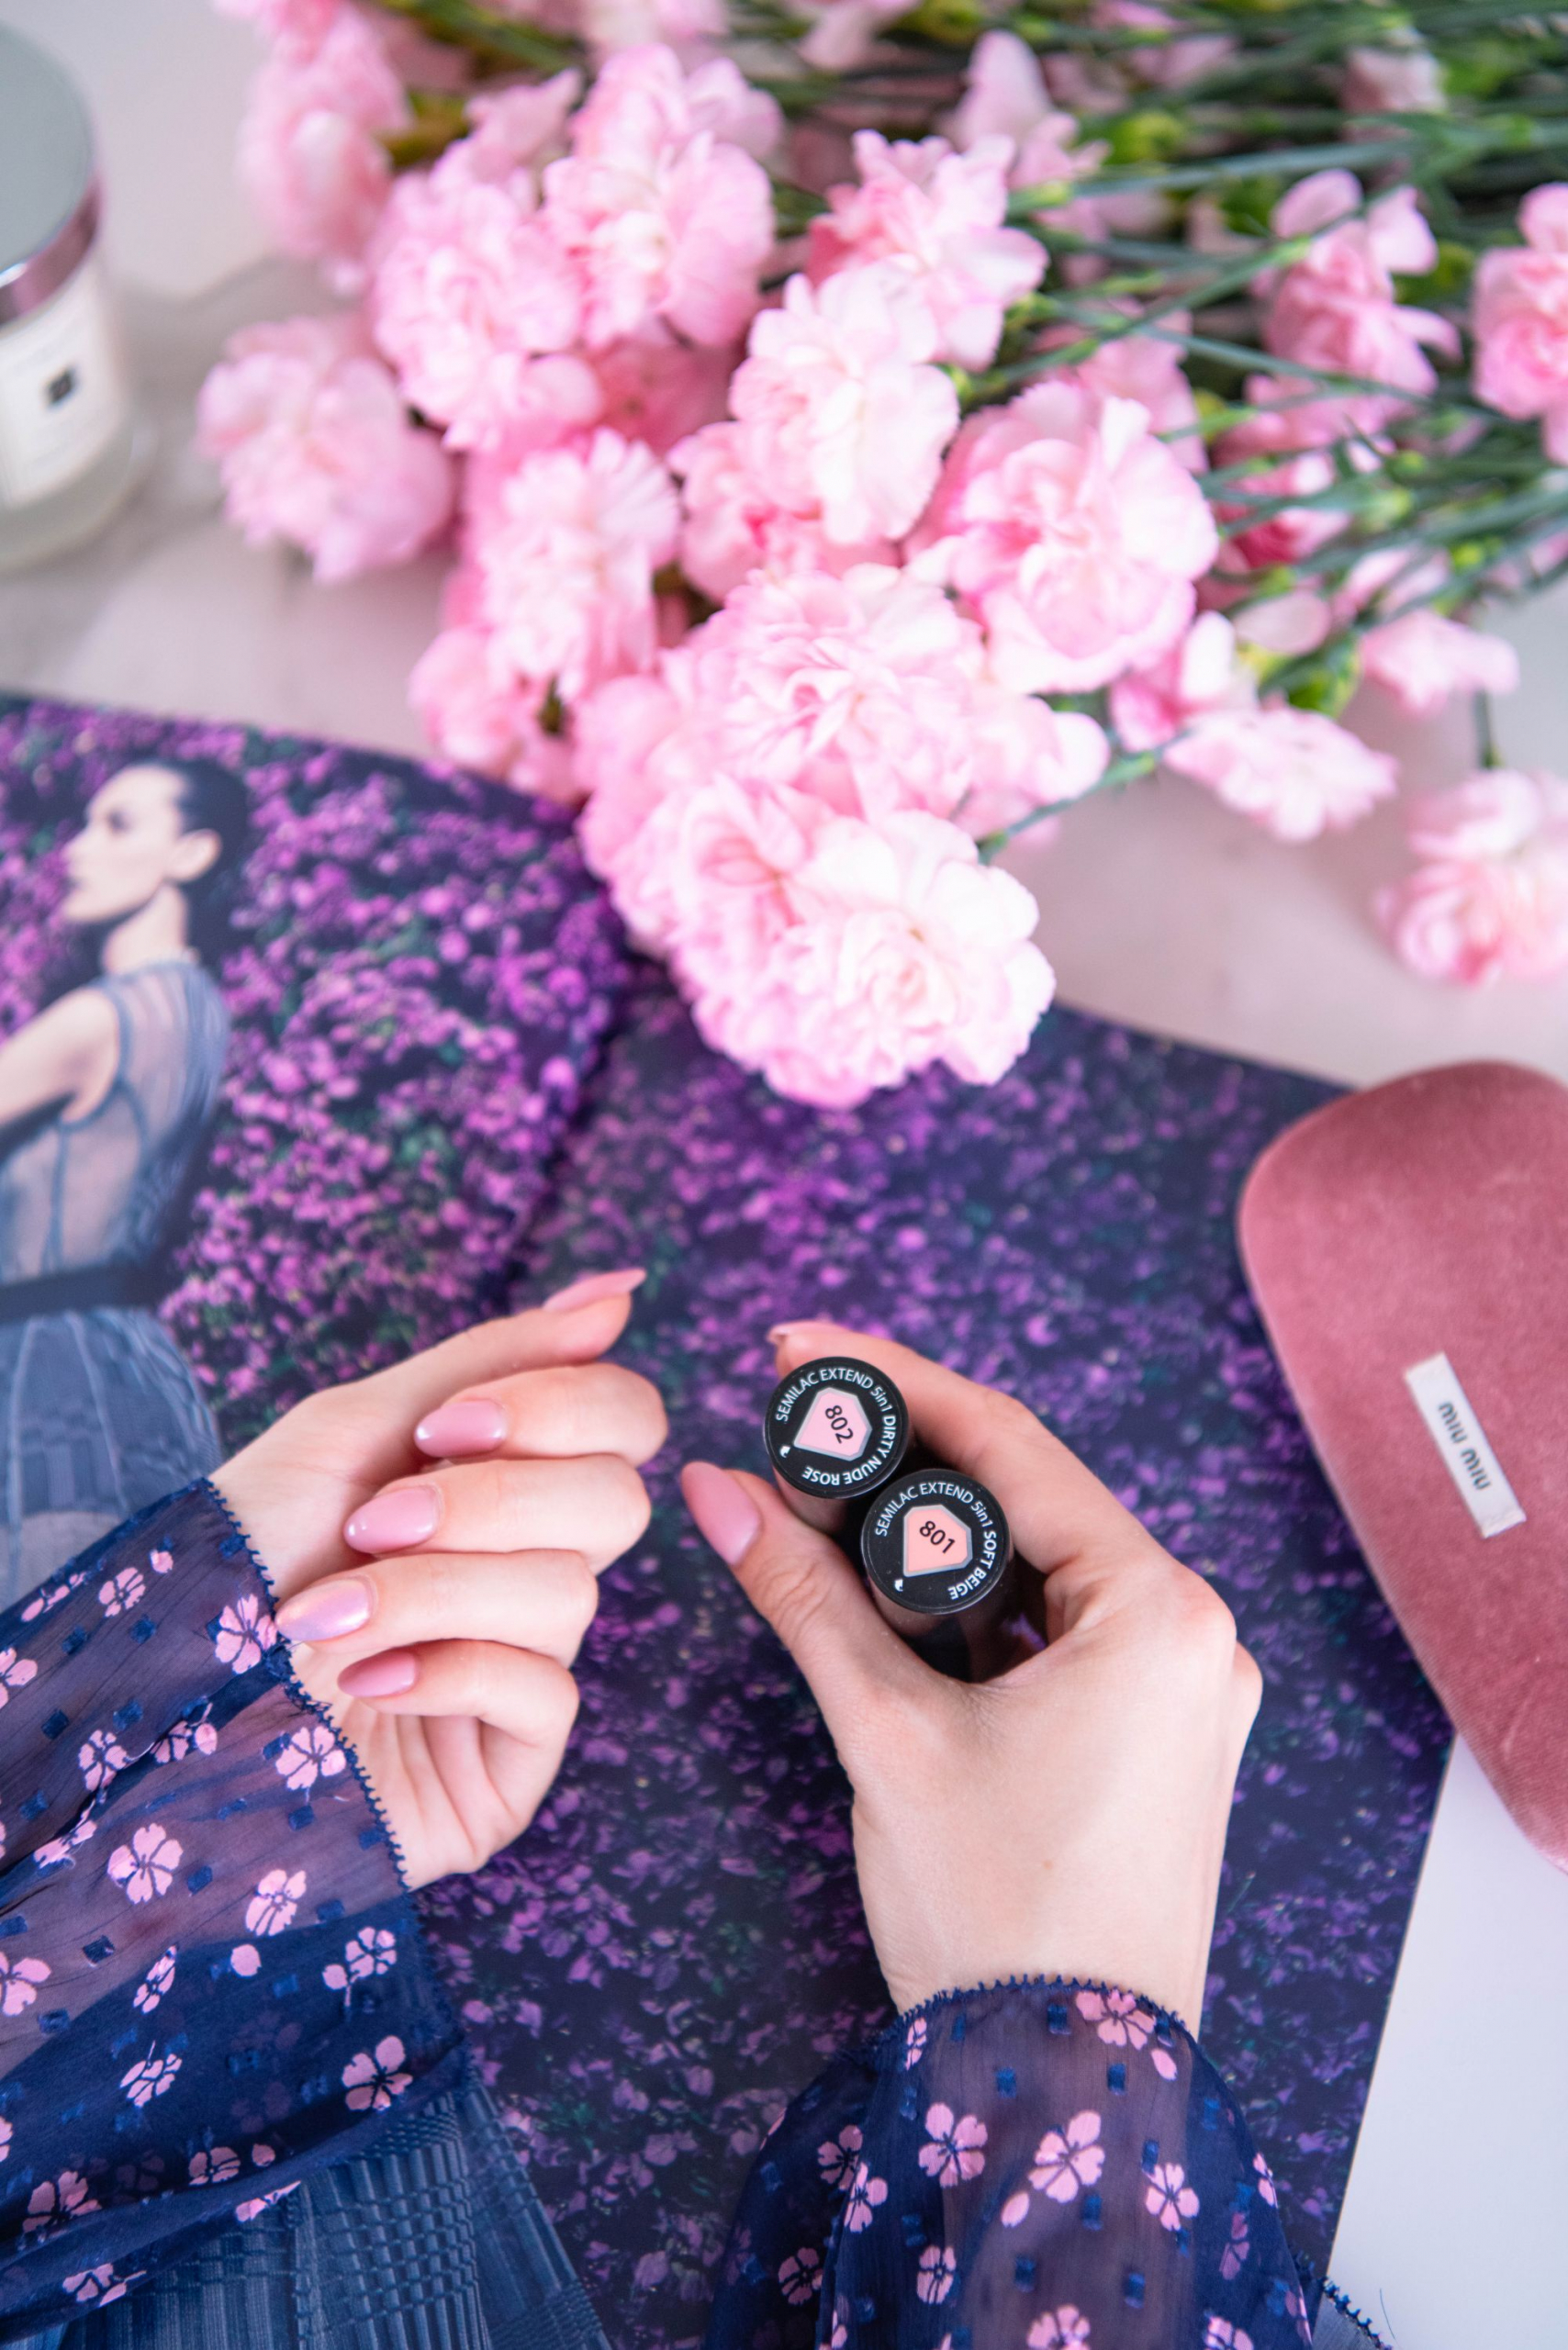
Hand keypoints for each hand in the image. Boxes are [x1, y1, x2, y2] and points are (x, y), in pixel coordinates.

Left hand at [212, 1270, 663, 1889]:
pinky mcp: (511, 1764)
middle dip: (485, 1503)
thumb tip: (620, 1291)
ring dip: (428, 1592)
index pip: (626, 1421)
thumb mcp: (354, 1431)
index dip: (562, 1410)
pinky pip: (546, 1694)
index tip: (443, 1429)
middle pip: (618, 1500)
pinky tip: (365, 1683)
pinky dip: (443, 1672)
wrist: (161, 1700)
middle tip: (372, 1524)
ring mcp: (526, 1669)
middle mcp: (529, 1570)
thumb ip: (494, 1358)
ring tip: (327, 1619)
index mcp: (507, 1484)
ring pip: (569, 1594)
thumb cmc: (244, 1559)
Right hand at [681, 1321, 1258, 2028]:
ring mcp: (1183, 1689)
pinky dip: (974, 1611)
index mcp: (1157, 1611)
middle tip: (793, 1435)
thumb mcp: (888, 1736)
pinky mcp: (1155, 1735)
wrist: (1063, 2089)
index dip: (892, 1383)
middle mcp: (1193, 1633)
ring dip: (933, 1542)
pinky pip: (1058, 1632)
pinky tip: (889, 1604)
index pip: (1010, 1446)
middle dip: (903, 1464)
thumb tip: (716, 1491)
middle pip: (1027, 1500)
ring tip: (821, 1516)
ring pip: (1038, 1568)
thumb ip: (803, 1598)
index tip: (801, 1350)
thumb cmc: (996, 1919)